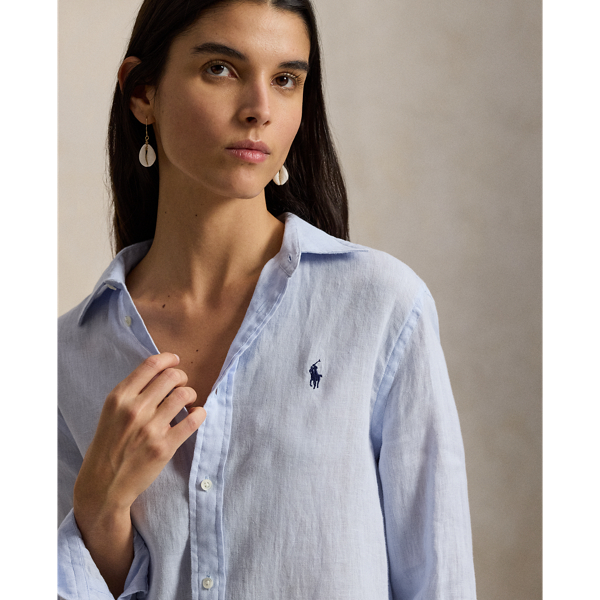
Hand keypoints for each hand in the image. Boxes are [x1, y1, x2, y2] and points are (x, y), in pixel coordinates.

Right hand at [72, 352, 205, 595]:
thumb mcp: (111, 412)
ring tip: (188, 402)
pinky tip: (196, 414)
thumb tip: (162, 373)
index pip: (151, 365)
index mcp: (119, 397)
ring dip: (191, 394)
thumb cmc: (108, 445)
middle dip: (181, 377)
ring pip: (184, 394)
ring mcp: (151, 428)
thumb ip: (132, 393)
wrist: (103, 485)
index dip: (169, 359)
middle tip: (182, 385)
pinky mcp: (165, 446)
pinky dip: (199, 413)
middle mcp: (135, 409)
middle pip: (171, 376)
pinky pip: (194, 420)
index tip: (176, 361)